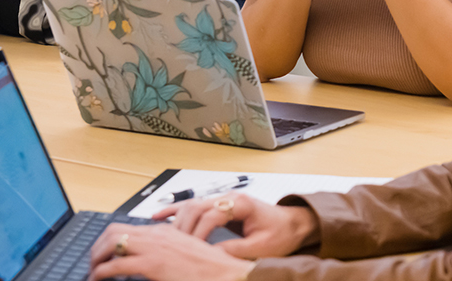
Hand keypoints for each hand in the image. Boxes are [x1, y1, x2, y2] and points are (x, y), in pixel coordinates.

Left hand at [88, 222, 254, 280]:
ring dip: (97, 256)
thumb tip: (153, 260)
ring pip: (112, 242)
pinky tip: (98, 278)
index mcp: (165, 232)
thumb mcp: (186, 255)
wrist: (225, 273)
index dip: (110, 239)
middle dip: (98, 246)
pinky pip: (116, 264)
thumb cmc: (210, 269)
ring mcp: (154, 248)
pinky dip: (101, 271)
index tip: (104, 252)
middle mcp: (157, 236)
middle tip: (94, 261)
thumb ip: (168, 253)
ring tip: (93, 270)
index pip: (128, 227)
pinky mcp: (152, 264)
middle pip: (114, 230)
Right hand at [156, 193, 319, 258]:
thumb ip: (236, 250)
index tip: (191, 250)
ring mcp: (222, 199)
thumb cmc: (281, 232)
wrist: (292, 224)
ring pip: (191, 204)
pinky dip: (175, 211)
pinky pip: (193, 205)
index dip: (199, 234)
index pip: (212, 215)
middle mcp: (229, 197)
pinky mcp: (218, 206)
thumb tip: (211, 255)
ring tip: (161, 236)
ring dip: (175, 219)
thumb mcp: (261, 247)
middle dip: (183, 228)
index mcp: (242, 203)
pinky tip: (160, 216)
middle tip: (173, 248)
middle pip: (196, 207)